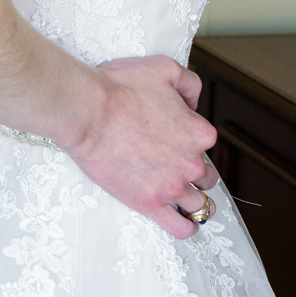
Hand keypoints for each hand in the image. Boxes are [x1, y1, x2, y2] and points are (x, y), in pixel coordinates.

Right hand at [66, 55, 219, 238]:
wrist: (88, 112)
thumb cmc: (119, 88)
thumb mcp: (163, 68)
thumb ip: (189, 82)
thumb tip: (193, 101)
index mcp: (199, 132)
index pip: (205, 141)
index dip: (188, 137)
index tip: (170, 136)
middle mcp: (192, 162)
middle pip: (207, 176)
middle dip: (195, 172)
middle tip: (172, 166)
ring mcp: (172, 186)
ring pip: (200, 204)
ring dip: (196, 202)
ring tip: (183, 200)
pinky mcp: (150, 203)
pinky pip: (181, 227)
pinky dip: (186, 227)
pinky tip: (180, 221)